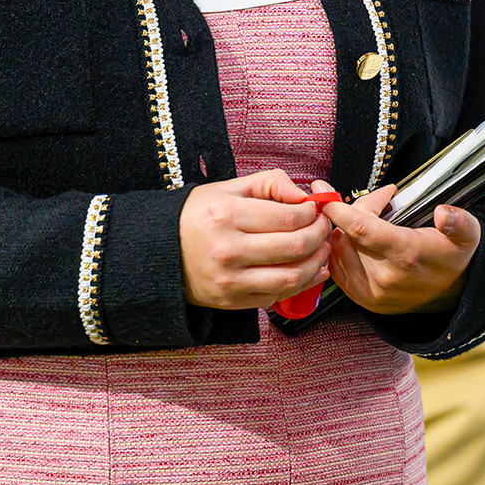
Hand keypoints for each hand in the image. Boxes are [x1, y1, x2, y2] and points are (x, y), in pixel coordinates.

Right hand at [178, 169, 331, 310]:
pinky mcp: (232, 301)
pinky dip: (303, 284)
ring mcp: (230, 280)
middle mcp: (228, 250)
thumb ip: (270, 183)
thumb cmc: (197, 216)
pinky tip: (311, 270)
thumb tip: (304, 195)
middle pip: (296, 247)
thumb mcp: (228, 187)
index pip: (289, 217)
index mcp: (227, 215)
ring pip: (292, 277)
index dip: (313, 213)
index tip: (316, 210)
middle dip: (320, 235)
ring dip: (317, 262)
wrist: (161, 252)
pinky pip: (278, 296)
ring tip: (321, 249)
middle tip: (324, 227)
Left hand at [318, 181, 480, 315]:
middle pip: (347, 233)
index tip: (324, 194)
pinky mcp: (361, 298)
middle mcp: (383, 277)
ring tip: (368, 217)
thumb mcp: (467, 235)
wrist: (450, 296)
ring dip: (344, 228)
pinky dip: (338, 247)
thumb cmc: (452, 258)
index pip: (361, 229)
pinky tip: (352, 237)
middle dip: (355, 209)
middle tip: (379, 200)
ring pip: (337, 249)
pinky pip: (335, 266)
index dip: (339, 210)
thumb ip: (459, 222)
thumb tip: (443, 213)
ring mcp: (369, 291)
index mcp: (405, 255)